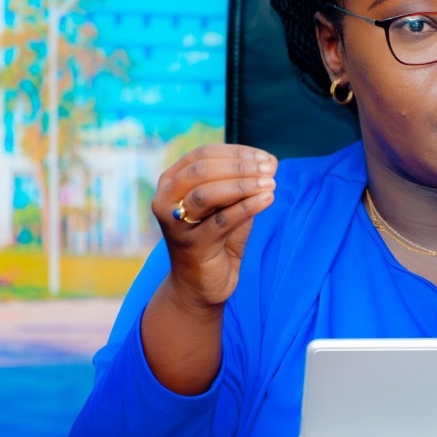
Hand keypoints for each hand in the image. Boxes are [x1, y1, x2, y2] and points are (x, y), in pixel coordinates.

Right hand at [151, 144, 276, 311]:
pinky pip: (222, 221)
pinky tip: (268, 199)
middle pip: (202, 171)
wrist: (202, 284)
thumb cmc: (218, 237)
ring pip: (208, 194)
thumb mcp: (229, 204)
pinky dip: (247, 207)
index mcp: (172, 181)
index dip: (237, 152)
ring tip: (270, 184)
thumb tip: (270, 161)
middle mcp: (166, 199)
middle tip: (269, 170)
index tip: (267, 158)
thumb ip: (243, 183)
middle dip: (240, 167)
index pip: (203, 154)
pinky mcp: (191, 245)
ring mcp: (175, 223)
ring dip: (243, 185)